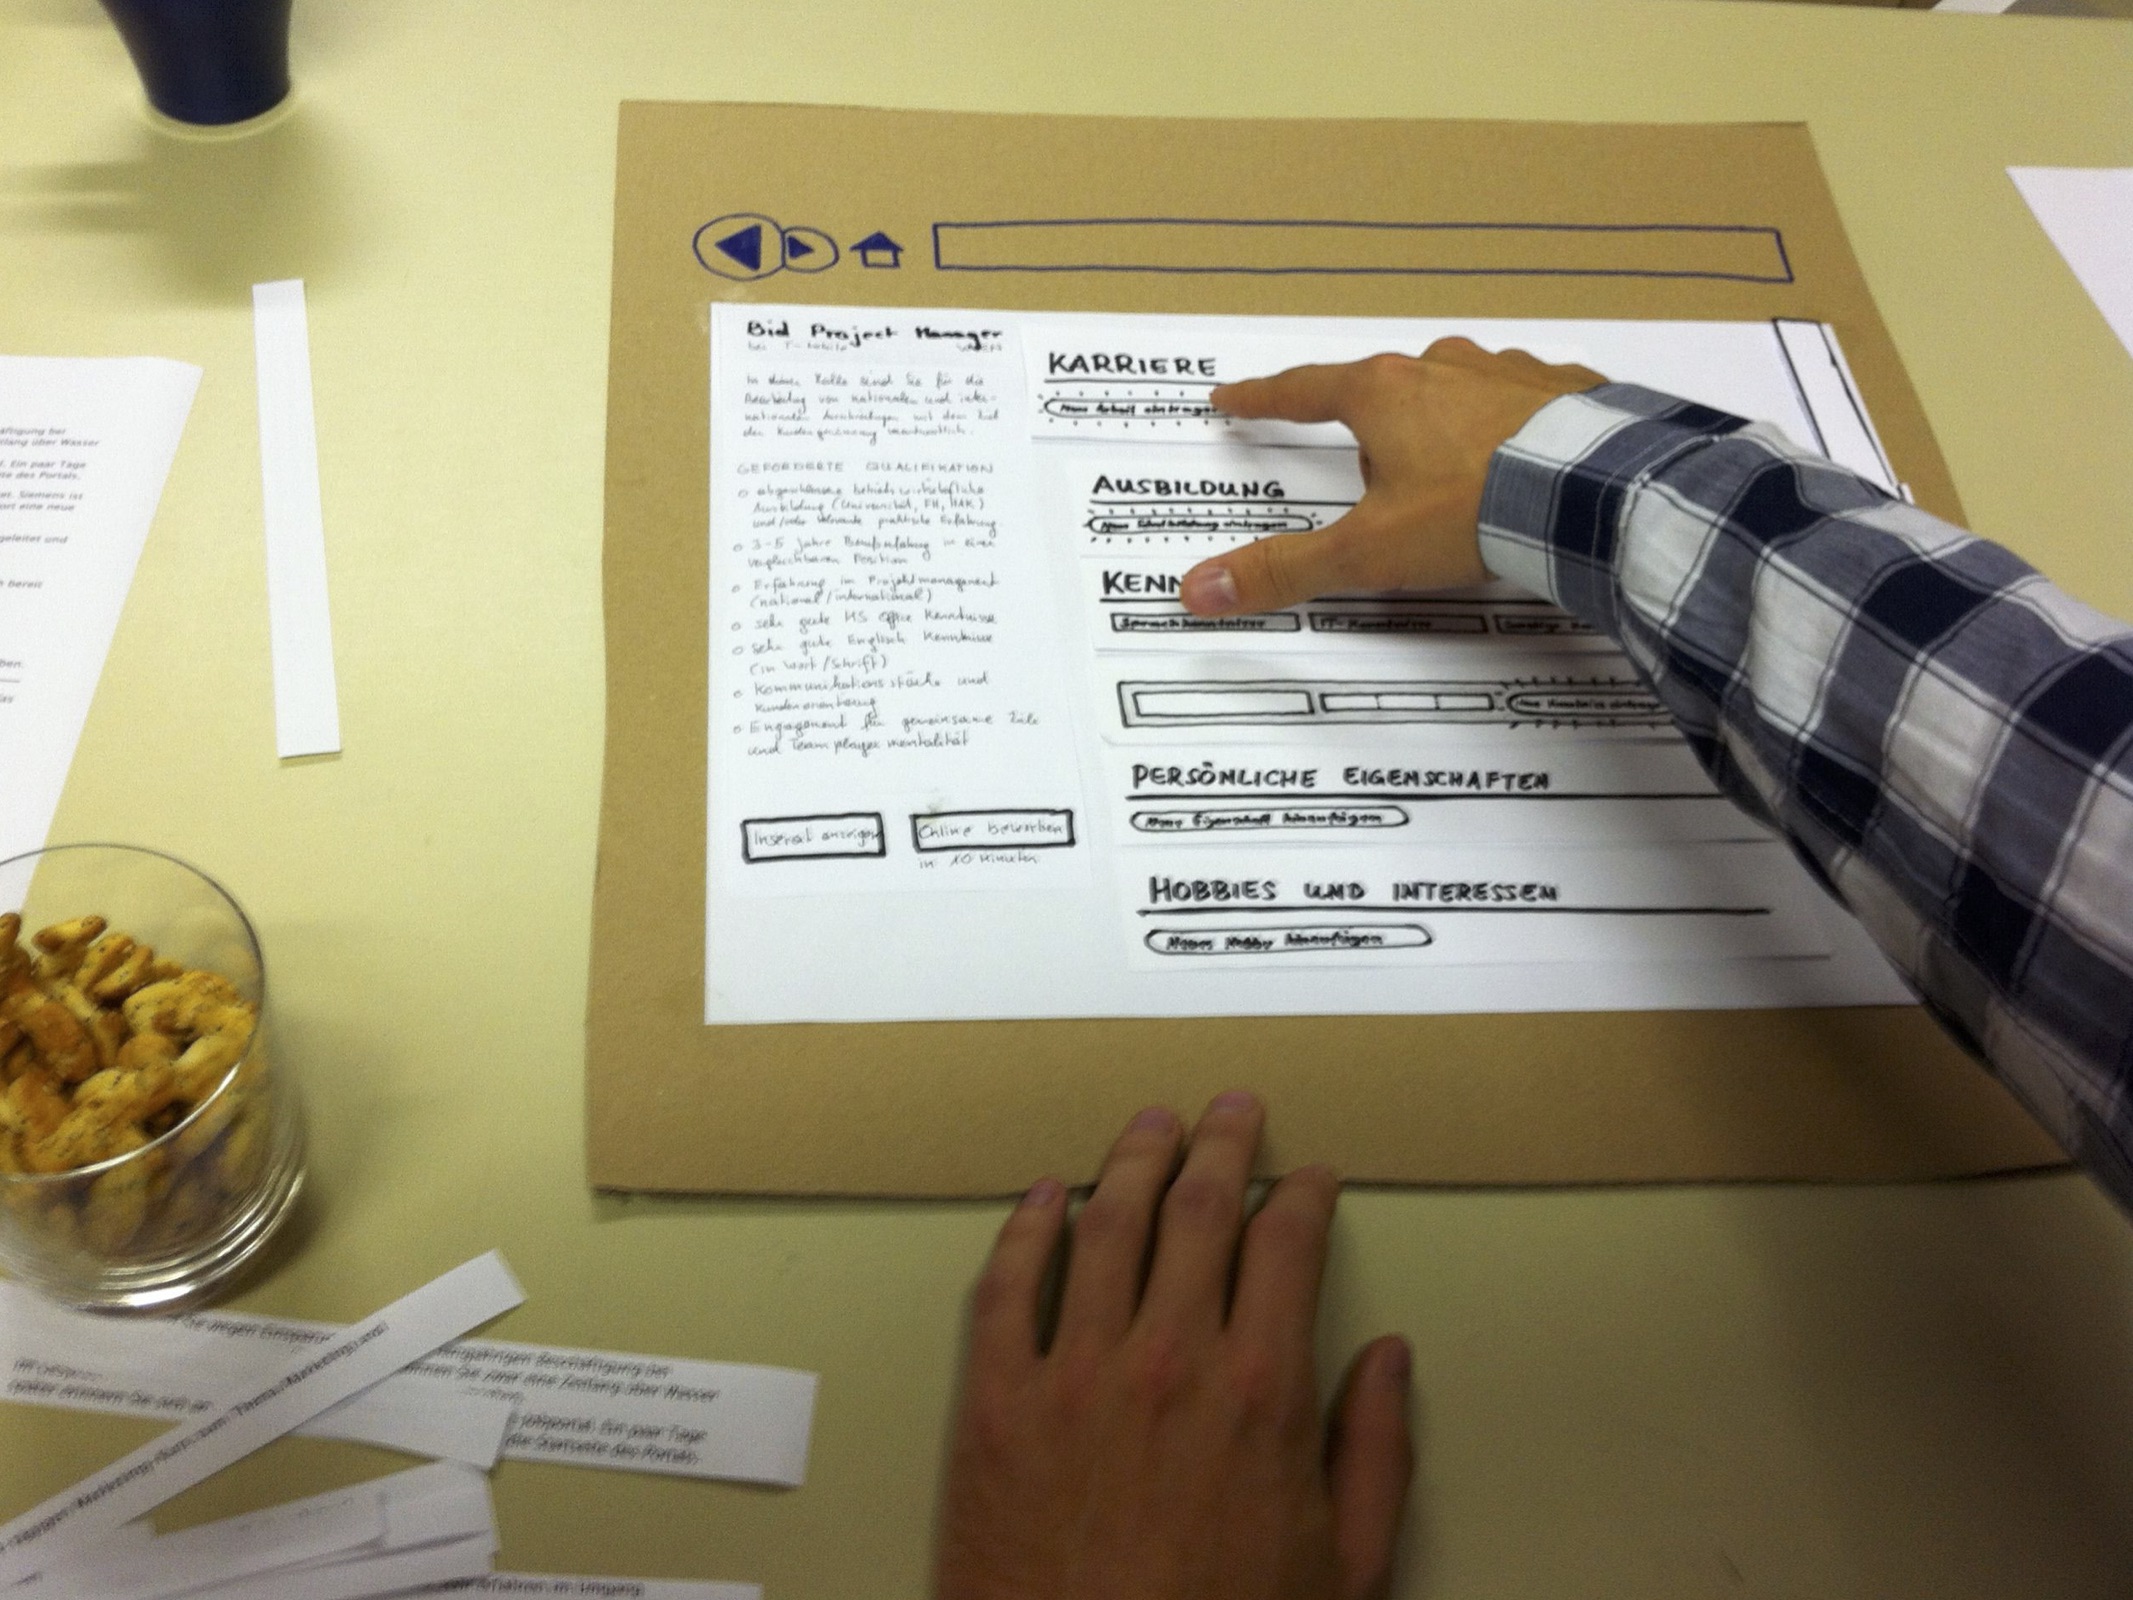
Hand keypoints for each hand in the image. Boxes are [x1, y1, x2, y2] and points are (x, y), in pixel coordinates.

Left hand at [935, 1092, 1413, 1599]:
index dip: (1301, 1194)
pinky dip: (1027, 1229)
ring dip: (1130, 1160)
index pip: (1287, 1246)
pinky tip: (1043, 1196)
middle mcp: (1167, 1361)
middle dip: (1219, 1145)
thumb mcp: (1344, 1573)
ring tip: (1147, 1124)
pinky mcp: (995, 1405)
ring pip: (1103, 1226)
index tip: (1307, 1174)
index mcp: (1260, 1394)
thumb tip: (1390, 1361)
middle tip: (1230, 1108)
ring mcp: (1071, 1375)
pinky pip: (1004, 1289)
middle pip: (1196, 1211)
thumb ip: (1375, 1456)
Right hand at [1179, 338, 1606, 615]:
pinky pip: (1529, 402)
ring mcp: (1510, 373)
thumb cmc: (1472, 512)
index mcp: (1383, 395)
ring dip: (1450, 425)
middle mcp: (1444, 369)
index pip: (1303, 391)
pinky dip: (1517, 429)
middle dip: (1376, 429)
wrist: (1590, 493)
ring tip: (1461, 478)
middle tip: (1379, 479)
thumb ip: (1285, 569)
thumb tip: (1200, 588)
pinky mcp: (1568, 391)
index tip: (1234, 399)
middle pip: (1387, 391)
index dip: (1263, 400)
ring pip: (1461, 390)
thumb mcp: (1366, 552)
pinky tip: (1528, 463)